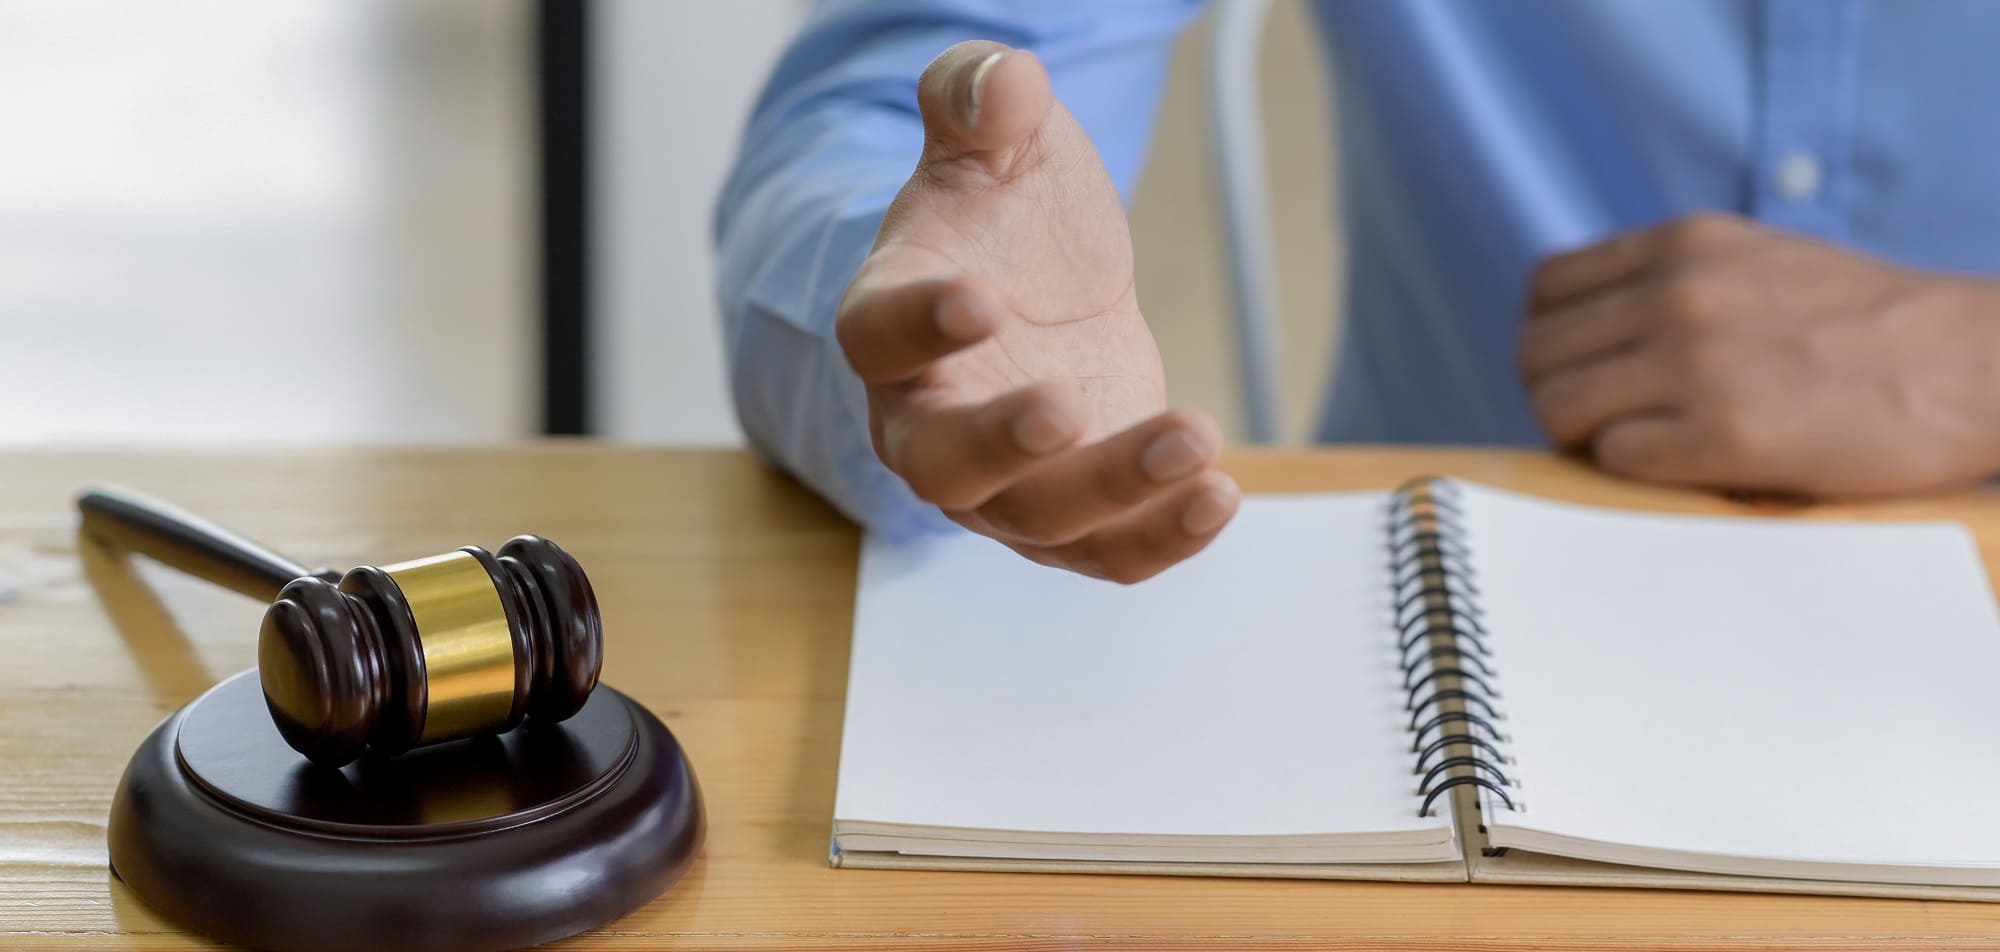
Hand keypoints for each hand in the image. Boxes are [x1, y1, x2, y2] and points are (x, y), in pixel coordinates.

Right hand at [836, 42, 1239, 581]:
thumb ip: (981, 100)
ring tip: (1197, 438)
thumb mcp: (995, 144)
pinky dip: (1162, 540)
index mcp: (888, 322)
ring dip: (1118, 489)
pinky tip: (1219, 494)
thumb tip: (1003, 77)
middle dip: (1004, 444)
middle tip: (1066, 407)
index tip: (979, 299)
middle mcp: (924, 420)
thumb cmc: (1001, 218)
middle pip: (943, 464)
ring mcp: (997, 483)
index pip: (878, 334)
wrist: (1038, 288)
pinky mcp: (1071, 515)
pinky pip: (1105, 554)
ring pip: (1039, 519)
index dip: (920, 324)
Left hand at [1520, 213, 1999, 496]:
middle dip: (1558, 395)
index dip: (1554, 338)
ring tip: (1640, 446)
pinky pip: (1615, 458)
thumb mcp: (1759, 260)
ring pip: (1559, 409)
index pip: (1546, 289)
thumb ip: (1675, 279)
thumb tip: (1591, 327)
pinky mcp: (1725, 435)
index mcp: (1684, 244)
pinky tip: (1685, 465)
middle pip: (1536, 355)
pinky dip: (1632, 471)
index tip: (1586, 369)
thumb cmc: (1871, 324)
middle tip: (1606, 422)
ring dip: (1585, 438)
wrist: (1979, 365)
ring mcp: (1697, 364)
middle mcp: (1678, 294)